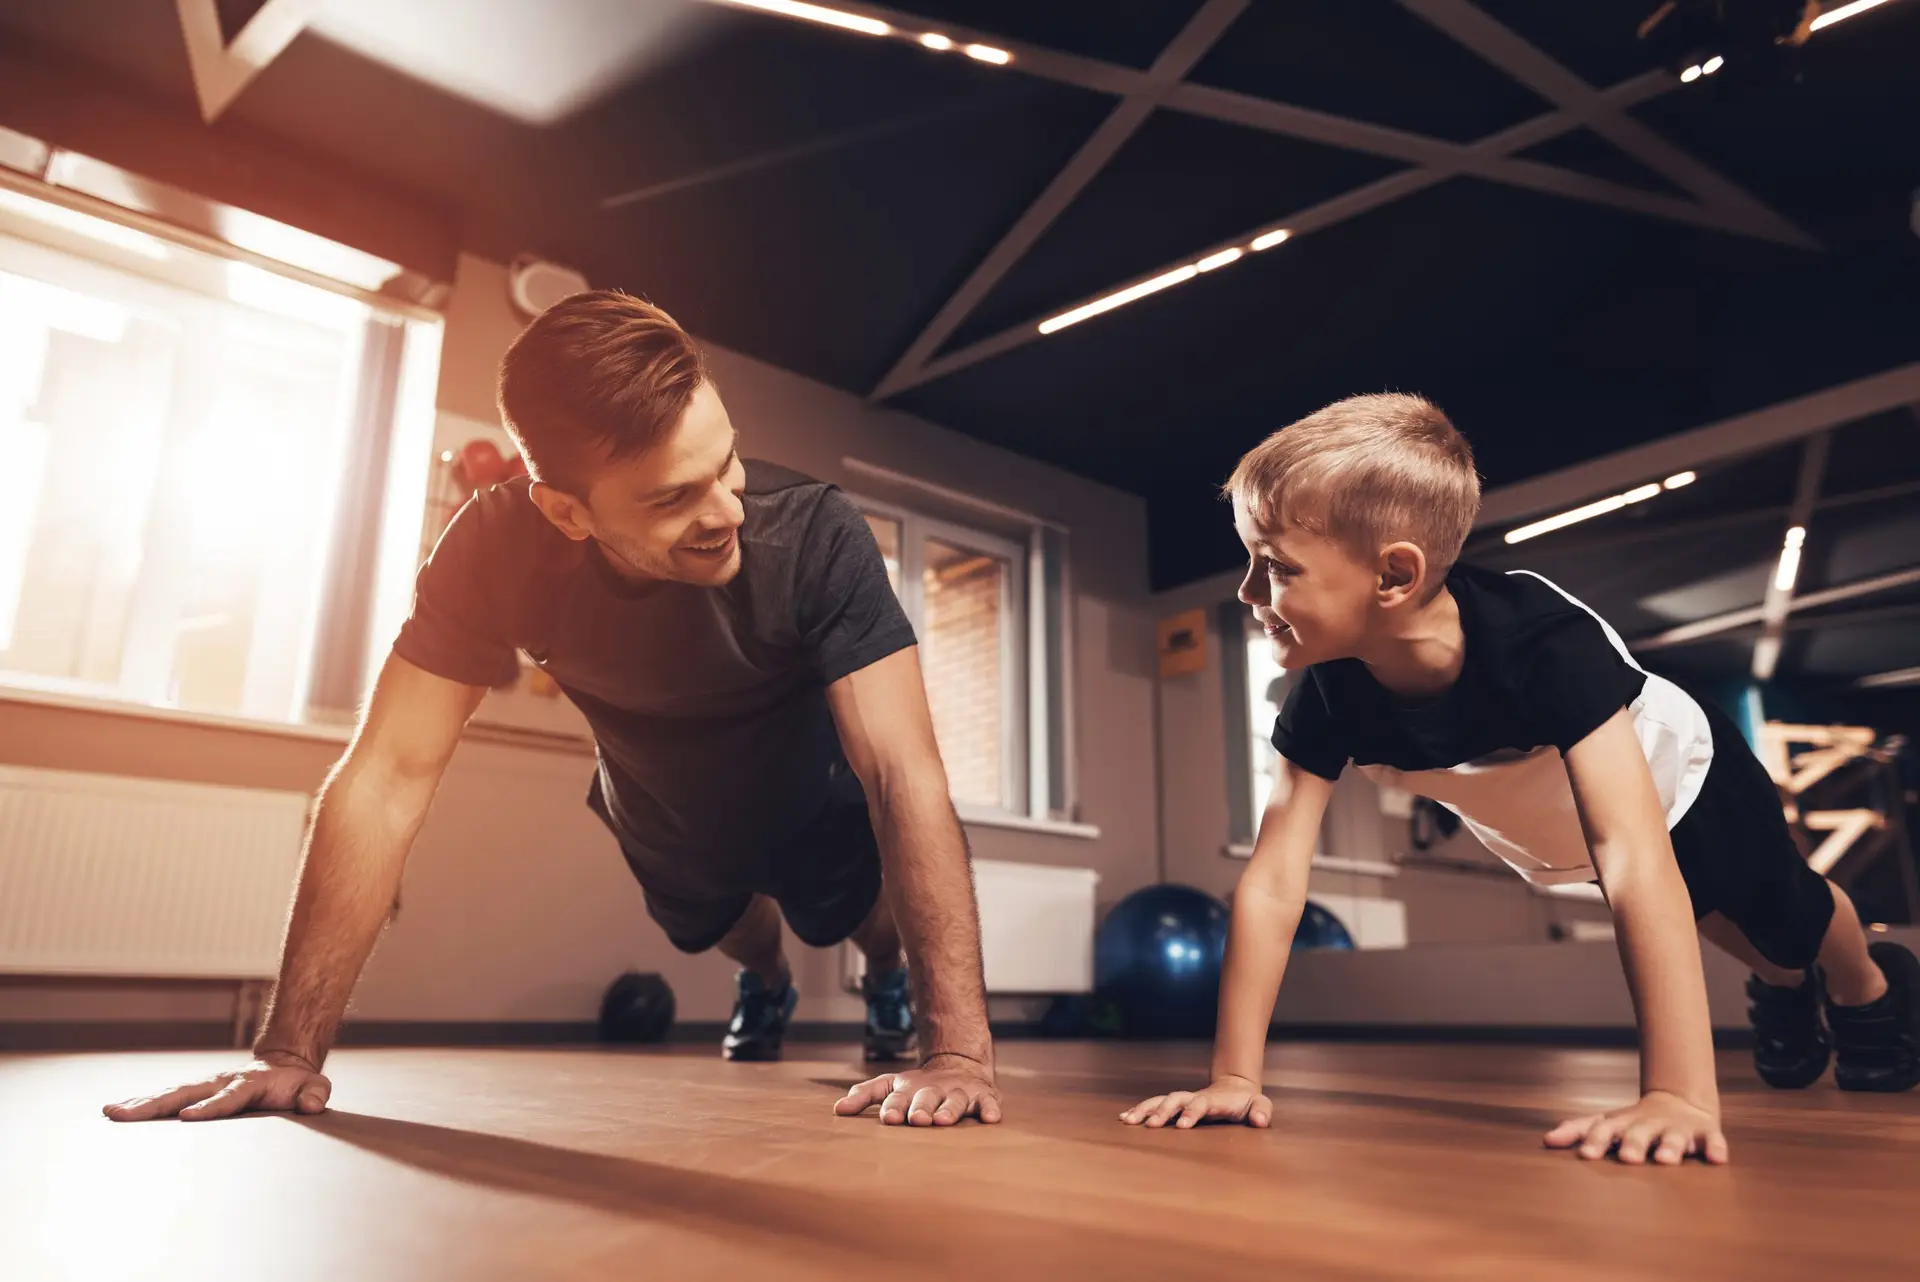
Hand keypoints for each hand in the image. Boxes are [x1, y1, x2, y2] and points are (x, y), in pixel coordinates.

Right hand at [102, 1051, 331, 1122]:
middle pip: (185, 1093)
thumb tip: (314, 1105)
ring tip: (111, 1113)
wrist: (284, 1066)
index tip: (188, 1117)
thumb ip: (315, 1094)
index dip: (210, 1107)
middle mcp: (220, 1082)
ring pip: (169, 1094)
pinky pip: (166, 1098)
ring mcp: (205, 1086)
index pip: (228, 1098)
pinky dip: (142, 1104)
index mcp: (249, 1084)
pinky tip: (117, 1113)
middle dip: (156, 1105)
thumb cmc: (297, 1084)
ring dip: (141, 1104)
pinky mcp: (195, 1092)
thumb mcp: (314, 1087)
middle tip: (126, 1115)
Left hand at [834, 1052, 1001, 1125]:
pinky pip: (988, 1104)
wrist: (959, 1066)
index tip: (888, 1118)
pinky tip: (990, 1118)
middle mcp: (934, 1090)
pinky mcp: (983, 1098)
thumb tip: (837, 1110)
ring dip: (950, 1110)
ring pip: (955, 1102)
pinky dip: (990, 1110)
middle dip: (922, 1108)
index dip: (894, 1107)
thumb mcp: (891, 1085)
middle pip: (927, 1099)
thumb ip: (865, 1095)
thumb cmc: (918, 1087)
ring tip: (944, 1121)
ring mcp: (959, 1093)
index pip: (898, 1098)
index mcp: (909, 1089)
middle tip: (917, 1119)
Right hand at [1120, 1075, 1271, 1128]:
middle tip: (1150, 1125)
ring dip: (1145, 1109)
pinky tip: (1125, 1118)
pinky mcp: (1176, 1105)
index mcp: (1214, 1100)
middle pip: (1175, 1100)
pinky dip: (1140, 1110)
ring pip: (1161, 1101)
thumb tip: (1262, 1121)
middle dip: (1162, 1111)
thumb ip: (1262, 1111)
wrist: (1235, 1089)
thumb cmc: (1248, 1102)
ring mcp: (1183, 1100)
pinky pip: (1155, 1105)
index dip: (1192, 1112)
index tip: (1183, 1125)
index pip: (1201, 1104)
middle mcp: (1194, 1097)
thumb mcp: (1260, 1105)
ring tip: (1128, 1120)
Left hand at [1543, 1089, 1727, 1164]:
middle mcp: (1649, 1125)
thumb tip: (1546, 1141)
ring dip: (1670, 1146)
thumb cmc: (1634, 1123)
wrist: (1679, 1102)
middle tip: (1627, 1159)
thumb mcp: (1607, 1123)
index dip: (1595, 1141)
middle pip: (1639, 1133)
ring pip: (1674, 1137)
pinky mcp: (1705, 1134)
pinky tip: (1717, 1159)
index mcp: (1623, 1124)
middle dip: (1633, 1144)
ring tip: (1666, 1160)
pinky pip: (1713, 1140)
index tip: (1585, 1155)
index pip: (1605, 1129)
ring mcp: (1677, 1128)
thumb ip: (1579, 1131)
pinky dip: (1716, 1148)